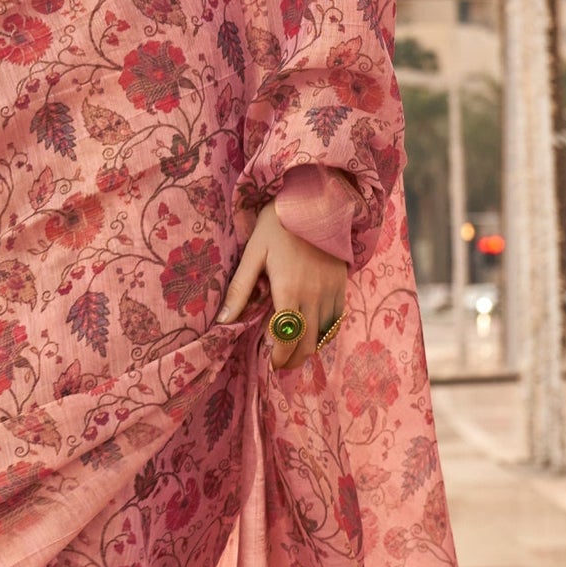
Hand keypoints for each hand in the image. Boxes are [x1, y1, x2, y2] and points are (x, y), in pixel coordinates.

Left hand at [215, 200, 347, 371]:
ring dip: (309, 348)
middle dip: (293, 360)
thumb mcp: (252, 255)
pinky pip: (337, 319)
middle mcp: (314, 296)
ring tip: (294, 351)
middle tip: (280, 364)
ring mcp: (331, 291)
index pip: (286, 339)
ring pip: (324, 335)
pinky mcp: (342, 285)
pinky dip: (324, 332)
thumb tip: (224, 320)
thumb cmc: (276, 227)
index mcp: (289, 291)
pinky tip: (311, 332)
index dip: (279, 357)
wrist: (312, 202)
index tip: (269, 363)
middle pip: (307, 344)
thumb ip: (240, 290)